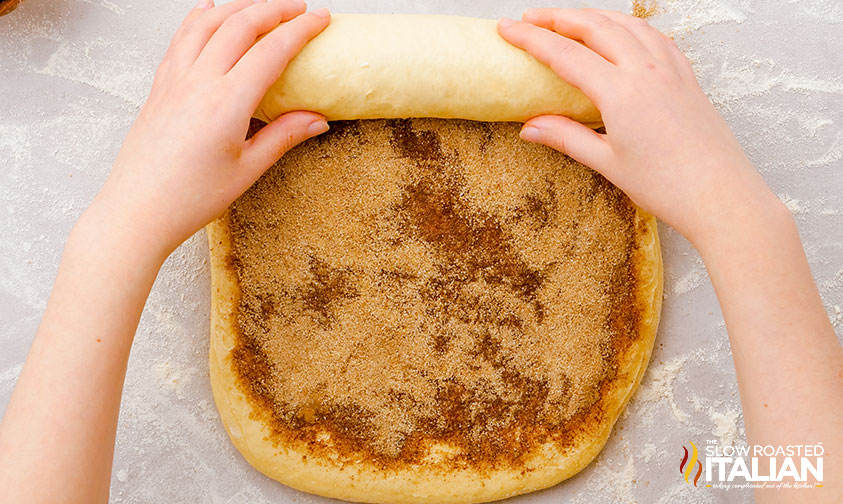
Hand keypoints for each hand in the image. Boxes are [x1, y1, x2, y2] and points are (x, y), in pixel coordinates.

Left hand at [95, 0, 330, 256]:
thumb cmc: (190, 197)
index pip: (271, 50)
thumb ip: (284, 136)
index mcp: (226, 103)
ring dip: (238, 6)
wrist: (138, 210)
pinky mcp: (160, 85)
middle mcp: (198, 82)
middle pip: (240, 24)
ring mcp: (174, 79)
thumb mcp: (247, 170)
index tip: (320, 19)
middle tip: (298, 8)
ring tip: (261, 6)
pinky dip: (202, 17)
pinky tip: (211, 13)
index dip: (301, 30)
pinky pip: (182, 37)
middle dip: (274, 8)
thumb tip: (318, 120)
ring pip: (208, 22)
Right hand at [497, 8, 780, 245]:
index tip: (507, 29)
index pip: (565, 54)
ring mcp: (670, 69)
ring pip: (626, 24)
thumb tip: (530, 127)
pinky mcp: (686, 76)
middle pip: (595, 26)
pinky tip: (622, 32)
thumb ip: (567, 137)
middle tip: (531, 18)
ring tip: (570, 19)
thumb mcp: (608, 163)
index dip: (532, 40)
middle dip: (558, 17)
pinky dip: (629, 25)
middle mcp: (646, 70)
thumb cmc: (667, 186)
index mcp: (621, 92)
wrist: (721, 195)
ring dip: (593, 15)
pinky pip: (654, 35)